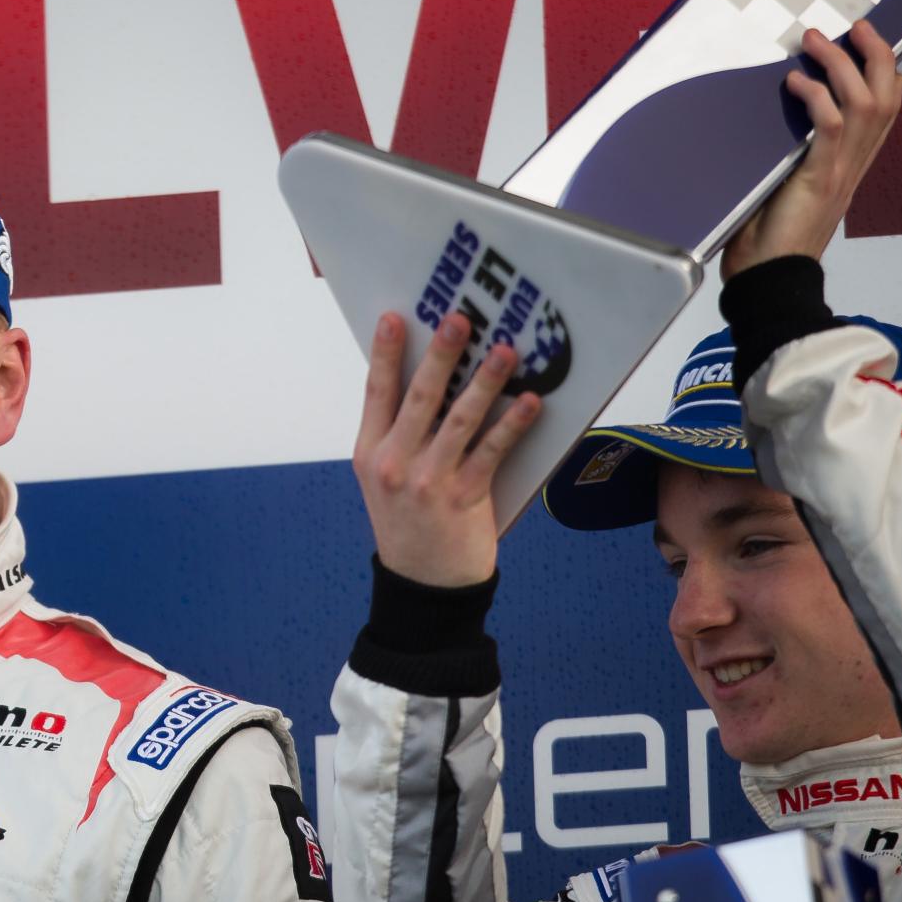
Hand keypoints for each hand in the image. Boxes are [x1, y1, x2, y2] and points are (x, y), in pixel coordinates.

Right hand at [352, 311, 542, 588]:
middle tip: (460, 320)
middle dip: (441, 354)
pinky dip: (512, 425)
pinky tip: (531, 402)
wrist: (422, 584)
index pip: (376, 391)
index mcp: (370, 452)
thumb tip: (433, 381)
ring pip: (459, 419)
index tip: (396, 317)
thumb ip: (399, 435)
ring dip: (485, 381)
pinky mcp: (462, 497)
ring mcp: (427, 481)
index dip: (386, 352)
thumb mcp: (385, 479)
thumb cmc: (408, 523)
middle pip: (419, 396)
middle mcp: (394, 463)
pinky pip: (492, 452)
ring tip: (505, 351)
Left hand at [722, 18, 901, 279]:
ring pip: (866, 103)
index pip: (887, 108)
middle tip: (853, 26)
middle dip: (876, 54)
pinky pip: (831, 127)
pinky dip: (815, 98)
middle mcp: (855, 164)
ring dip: (842, 65)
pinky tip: (794, 82)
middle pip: (888, 96)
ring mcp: (841, 171)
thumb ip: (789, 153)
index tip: (868, 39)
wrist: (768, 281)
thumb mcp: (784, 184)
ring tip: (816, 40)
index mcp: (852, 164)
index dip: (886, 70)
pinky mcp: (819, 180)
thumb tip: (768, 118)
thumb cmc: (769, 239)